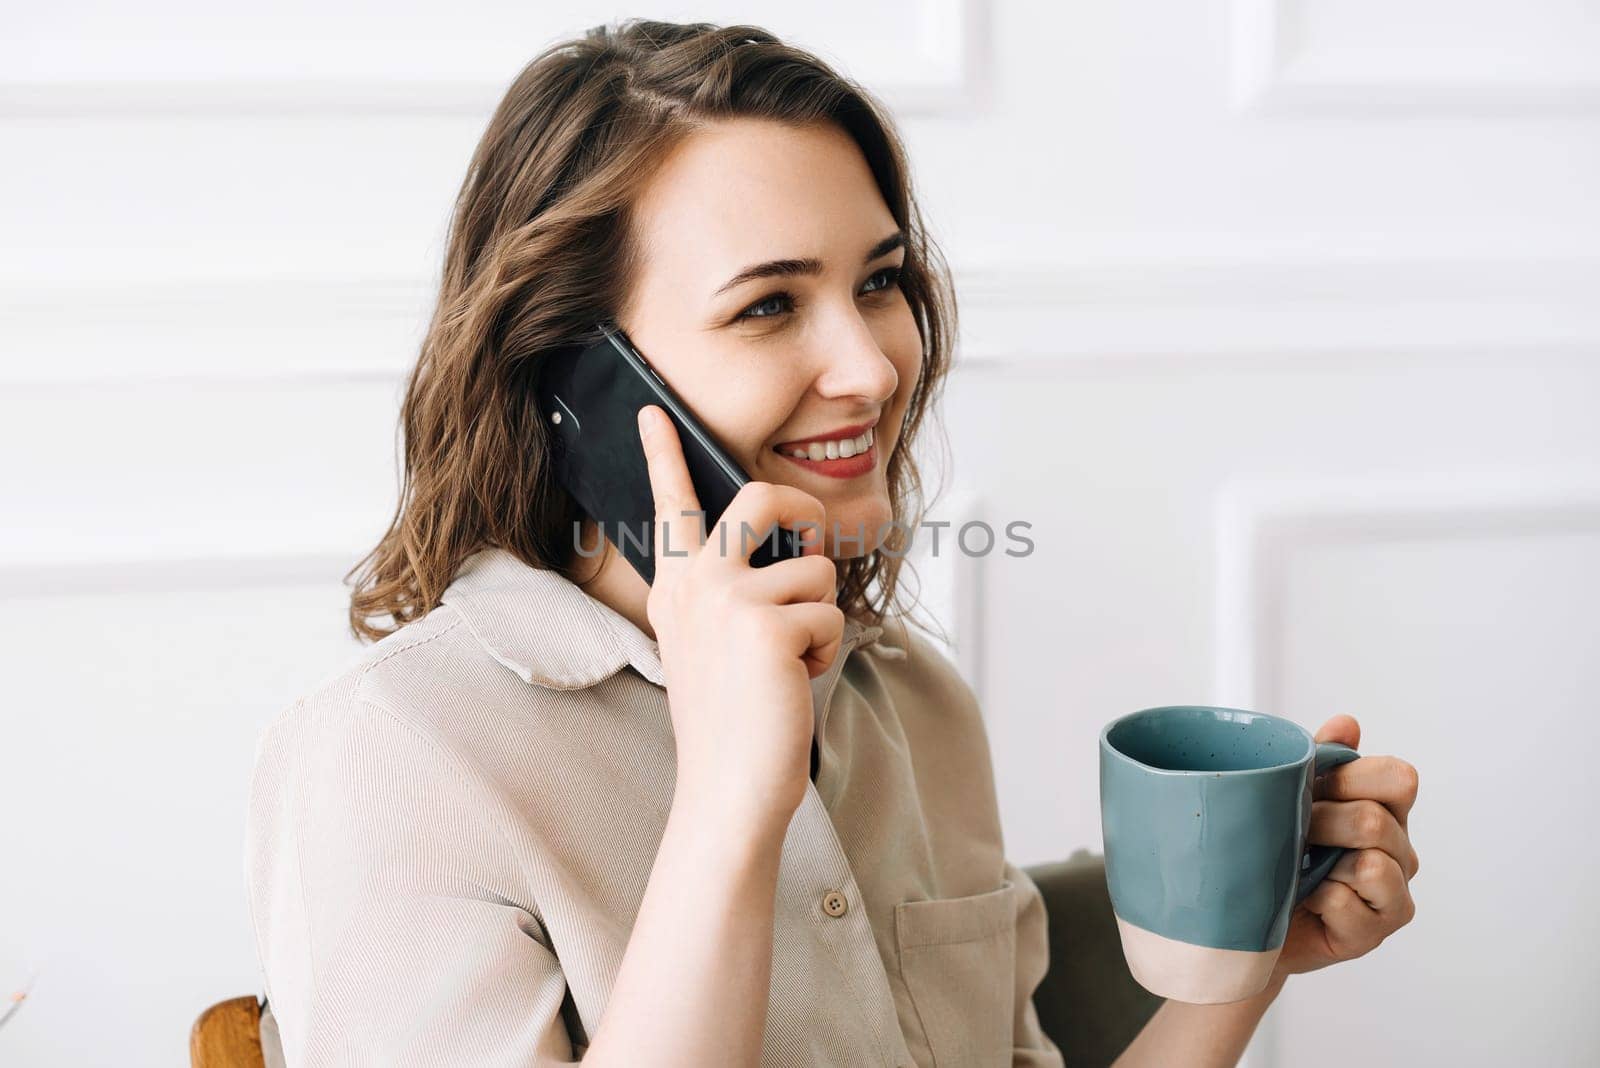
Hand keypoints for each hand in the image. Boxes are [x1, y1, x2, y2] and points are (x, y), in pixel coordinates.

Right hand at [636, 405, 843, 834]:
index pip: (671, 505)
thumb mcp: (713, 644)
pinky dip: (827, 652)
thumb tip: (796, 551)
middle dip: (806, 509)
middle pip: (763, 497)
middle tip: (816, 539)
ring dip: (822, 617)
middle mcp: (695, 583)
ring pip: (817, 569)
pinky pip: (831, 614)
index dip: (663, 453)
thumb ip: (732, 591)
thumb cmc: (732, 720)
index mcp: (676, 587)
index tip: (653, 411)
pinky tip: (795, 683)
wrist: (728, 788)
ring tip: (789, 663)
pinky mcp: (767, 625)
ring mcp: (727, 600)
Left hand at [1271, 714, 1419, 984]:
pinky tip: (1303, 901)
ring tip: (1299, 868)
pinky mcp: (1372, 934)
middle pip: (1374, 819)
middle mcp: (1399, 852)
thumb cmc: (1273, 852)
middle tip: (1292, 831)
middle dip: (1320, 820)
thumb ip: (1320, 759)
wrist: (1245, 919)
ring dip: (1321, 861)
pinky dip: (1316, 898)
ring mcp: (1392, 896)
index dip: (1351, 776)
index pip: (1399, 778)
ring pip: (1371, 863)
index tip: (1310, 784)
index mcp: (1386, 810)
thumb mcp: (1290, 796)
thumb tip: (1347, 724)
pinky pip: (1347, 902)